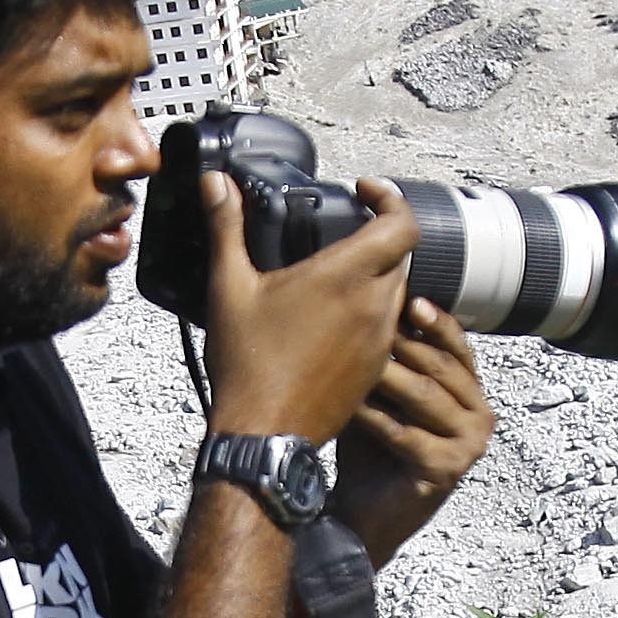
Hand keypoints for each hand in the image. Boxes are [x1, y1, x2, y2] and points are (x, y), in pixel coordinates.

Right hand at [195, 173, 417, 447]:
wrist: (265, 434)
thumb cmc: (248, 363)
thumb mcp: (230, 287)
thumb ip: (226, 228)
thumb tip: (215, 183)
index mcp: (347, 277)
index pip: (402, 223)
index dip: (391, 198)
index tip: (365, 191)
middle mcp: (375, 306)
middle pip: (399, 255)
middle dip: (376, 237)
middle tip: (342, 233)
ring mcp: (380, 340)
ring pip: (395, 292)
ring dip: (374, 277)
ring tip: (334, 277)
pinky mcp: (376, 368)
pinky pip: (387, 328)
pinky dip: (369, 314)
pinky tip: (332, 320)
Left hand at [332, 302, 493, 563]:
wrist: (363, 513)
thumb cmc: (371, 448)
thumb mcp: (382, 393)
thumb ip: (390, 354)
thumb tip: (376, 296)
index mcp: (470, 393)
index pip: (457, 347)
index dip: (435, 321)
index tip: (409, 298)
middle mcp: (480, 416)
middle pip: (442, 367)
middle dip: (402, 342)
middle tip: (364, 321)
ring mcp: (470, 445)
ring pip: (424, 396)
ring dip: (385, 375)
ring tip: (351, 355)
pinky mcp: (450, 470)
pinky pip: (406, 433)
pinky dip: (374, 417)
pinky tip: (348, 404)